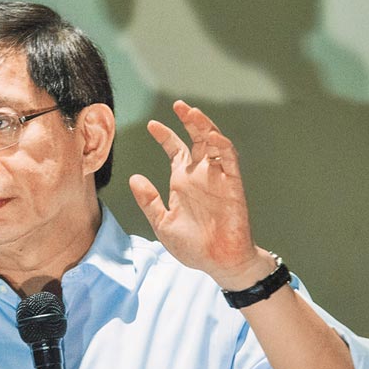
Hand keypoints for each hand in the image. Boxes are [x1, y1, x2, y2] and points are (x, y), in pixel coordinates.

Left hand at [129, 100, 271, 288]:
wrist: (218, 263)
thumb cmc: (192, 246)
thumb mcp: (162, 223)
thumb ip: (149, 201)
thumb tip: (134, 178)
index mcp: (183, 181)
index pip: (175, 150)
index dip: (164, 135)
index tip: (151, 125)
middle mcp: (201, 175)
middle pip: (196, 139)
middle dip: (188, 121)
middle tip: (178, 105)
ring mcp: (218, 178)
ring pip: (214, 144)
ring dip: (205, 127)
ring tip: (192, 113)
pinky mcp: (233, 186)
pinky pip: (230, 161)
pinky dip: (222, 147)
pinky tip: (211, 137)